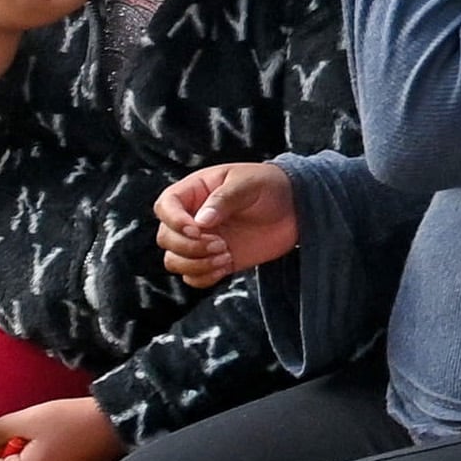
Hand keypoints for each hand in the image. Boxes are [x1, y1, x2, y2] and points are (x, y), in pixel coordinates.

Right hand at [155, 160, 298, 288]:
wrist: (296, 208)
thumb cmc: (270, 186)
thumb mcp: (248, 183)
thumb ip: (224, 199)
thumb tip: (201, 221)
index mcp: (194, 192)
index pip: (164, 207)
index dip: (173, 221)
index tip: (197, 229)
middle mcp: (191, 218)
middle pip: (165, 238)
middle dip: (189, 247)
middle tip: (220, 243)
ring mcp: (201, 241)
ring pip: (174, 261)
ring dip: (196, 264)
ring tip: (226, 255)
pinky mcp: (215, 260)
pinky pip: (193, 277)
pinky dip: (204, 277)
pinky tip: (227, 266)